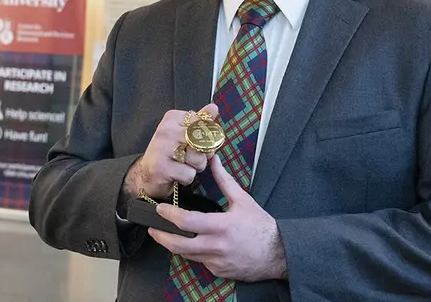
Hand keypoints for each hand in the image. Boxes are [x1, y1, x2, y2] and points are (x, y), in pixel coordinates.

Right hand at [122, 103, 218, 200]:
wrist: (145, 175)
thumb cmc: (168, 154)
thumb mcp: (182, 133)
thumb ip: (198, 121)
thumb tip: (213, 108)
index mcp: (172, 118)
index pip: (202, 124)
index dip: (205, 137)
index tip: (194, 142)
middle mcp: (166, 130)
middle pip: (202, 142)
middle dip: (203, 154)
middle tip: (190, 157)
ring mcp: (162, 149)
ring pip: (198, 158)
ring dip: (195, 167)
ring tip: (183, 166)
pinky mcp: (162, 168)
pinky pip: (189, 174)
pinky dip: (187, 178)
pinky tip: (176, 175)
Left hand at [147, 154, 287, 281]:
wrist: (278, 253)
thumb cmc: (261, 226)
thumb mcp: (243, 200)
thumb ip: (224, 180)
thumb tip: (214, 161)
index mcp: (221, 226)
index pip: (187, 222)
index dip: (169, 215)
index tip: (160, 208)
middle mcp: (216, 246)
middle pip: (178, 245)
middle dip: (161, 236)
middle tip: (152, 227)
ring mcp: (216, 262)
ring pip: (186, 255)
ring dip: (174, 245)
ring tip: (166, 234)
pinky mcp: (218, 271)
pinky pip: (199, 262)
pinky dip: (193, 253)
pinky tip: (192, 244)